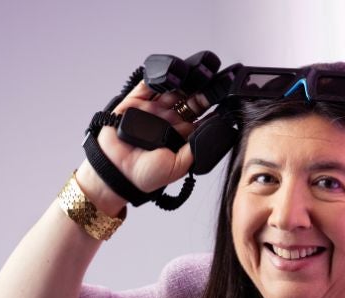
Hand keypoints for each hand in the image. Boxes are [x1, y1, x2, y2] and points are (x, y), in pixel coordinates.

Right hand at [76, 79, 202, 212]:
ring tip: (196, 76)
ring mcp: (151, 109)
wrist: (118, 173)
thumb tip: (212, 132)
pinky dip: (157, 79)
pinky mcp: (134, 102)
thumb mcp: (179, 166)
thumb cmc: (147, 175)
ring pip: (171, 90)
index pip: (201, 115)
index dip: (212, 106)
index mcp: (182, 133)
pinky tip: (170, 76)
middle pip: (189, 99)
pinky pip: (146, 86)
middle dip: (201, 91)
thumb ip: (194, 148)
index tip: (225, 97)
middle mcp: (168, 119)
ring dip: (183, 82)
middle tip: (214, 83)